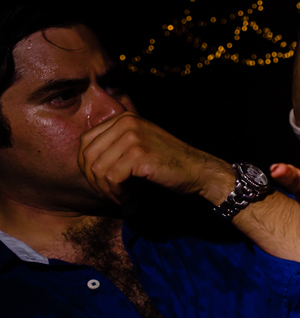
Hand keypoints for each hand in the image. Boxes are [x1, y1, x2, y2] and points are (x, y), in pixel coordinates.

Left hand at [79, 113, 232, 205]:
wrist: (198, 170)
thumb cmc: (168, 163)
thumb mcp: (138, 145)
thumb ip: (114, 146)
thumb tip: (83, 164)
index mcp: (123, 118)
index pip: (85, 142)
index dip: (87, 167)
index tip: (102, 184)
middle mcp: (126, 123)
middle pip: (88, 156)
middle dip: (94, 182)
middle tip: (110, 195)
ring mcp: (133, 137)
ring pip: (98, 169)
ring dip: (107, 190)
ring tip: (122, 198)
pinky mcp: (139, 154)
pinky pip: (112, 178)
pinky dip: (118, 194)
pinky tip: (130, 198)